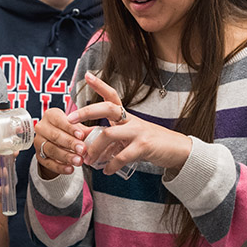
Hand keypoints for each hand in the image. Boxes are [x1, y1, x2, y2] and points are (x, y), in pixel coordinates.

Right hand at [34, 108, 89, 177]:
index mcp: (51, 116)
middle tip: (82, 150)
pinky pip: (48, 163)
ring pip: (51, 149)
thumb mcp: (76, 128)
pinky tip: (70, 169)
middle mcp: (42, 128)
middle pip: (55, 136)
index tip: (81, 135)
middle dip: (70, 143)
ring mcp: (38, 142)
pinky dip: (60, 167)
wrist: (56, 142)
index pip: (59, 120)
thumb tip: (99, 132)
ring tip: (79, 161)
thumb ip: (86, 130)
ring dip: (66, 156)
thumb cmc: (66, 131)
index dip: (70, 128)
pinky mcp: (39, 156)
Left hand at [67, 72, 191, 174]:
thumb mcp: (127, 136)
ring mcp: (138, 132)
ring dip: (94, 148)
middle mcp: (131, 120)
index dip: (99, 85)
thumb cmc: (149, 142)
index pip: (111, 96)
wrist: (176, 150)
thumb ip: (107, 136)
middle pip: (107, 108)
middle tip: (70, 119)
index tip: (87, 75)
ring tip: (88, 160)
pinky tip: (106, 171)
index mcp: (126, 116)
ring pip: (109, 134)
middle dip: (87, 112)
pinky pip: (121, 156)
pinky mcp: (144, 147)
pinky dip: (111, 165)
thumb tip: (83, 137)